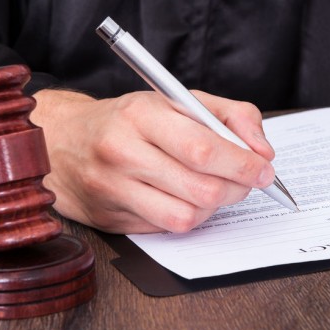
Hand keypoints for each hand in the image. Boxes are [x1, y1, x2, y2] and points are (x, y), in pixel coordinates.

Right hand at [30, 89, 276, 233]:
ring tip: (215, 189)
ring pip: (187, 217)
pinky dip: (189, 217)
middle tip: (247, 181)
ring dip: (214, 208)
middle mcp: (122, 152)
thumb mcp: (178, 100)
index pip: (202, 149)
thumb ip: (230, 116)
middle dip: (237, 189)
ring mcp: (113, 190)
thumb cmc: (131, 120)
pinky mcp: (112, 219)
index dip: (242, 164)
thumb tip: (262, 152)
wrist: (64, 143)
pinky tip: (185, 198)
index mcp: (140, 114)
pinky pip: (168, 229)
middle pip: (201, 189)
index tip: (264, 170)